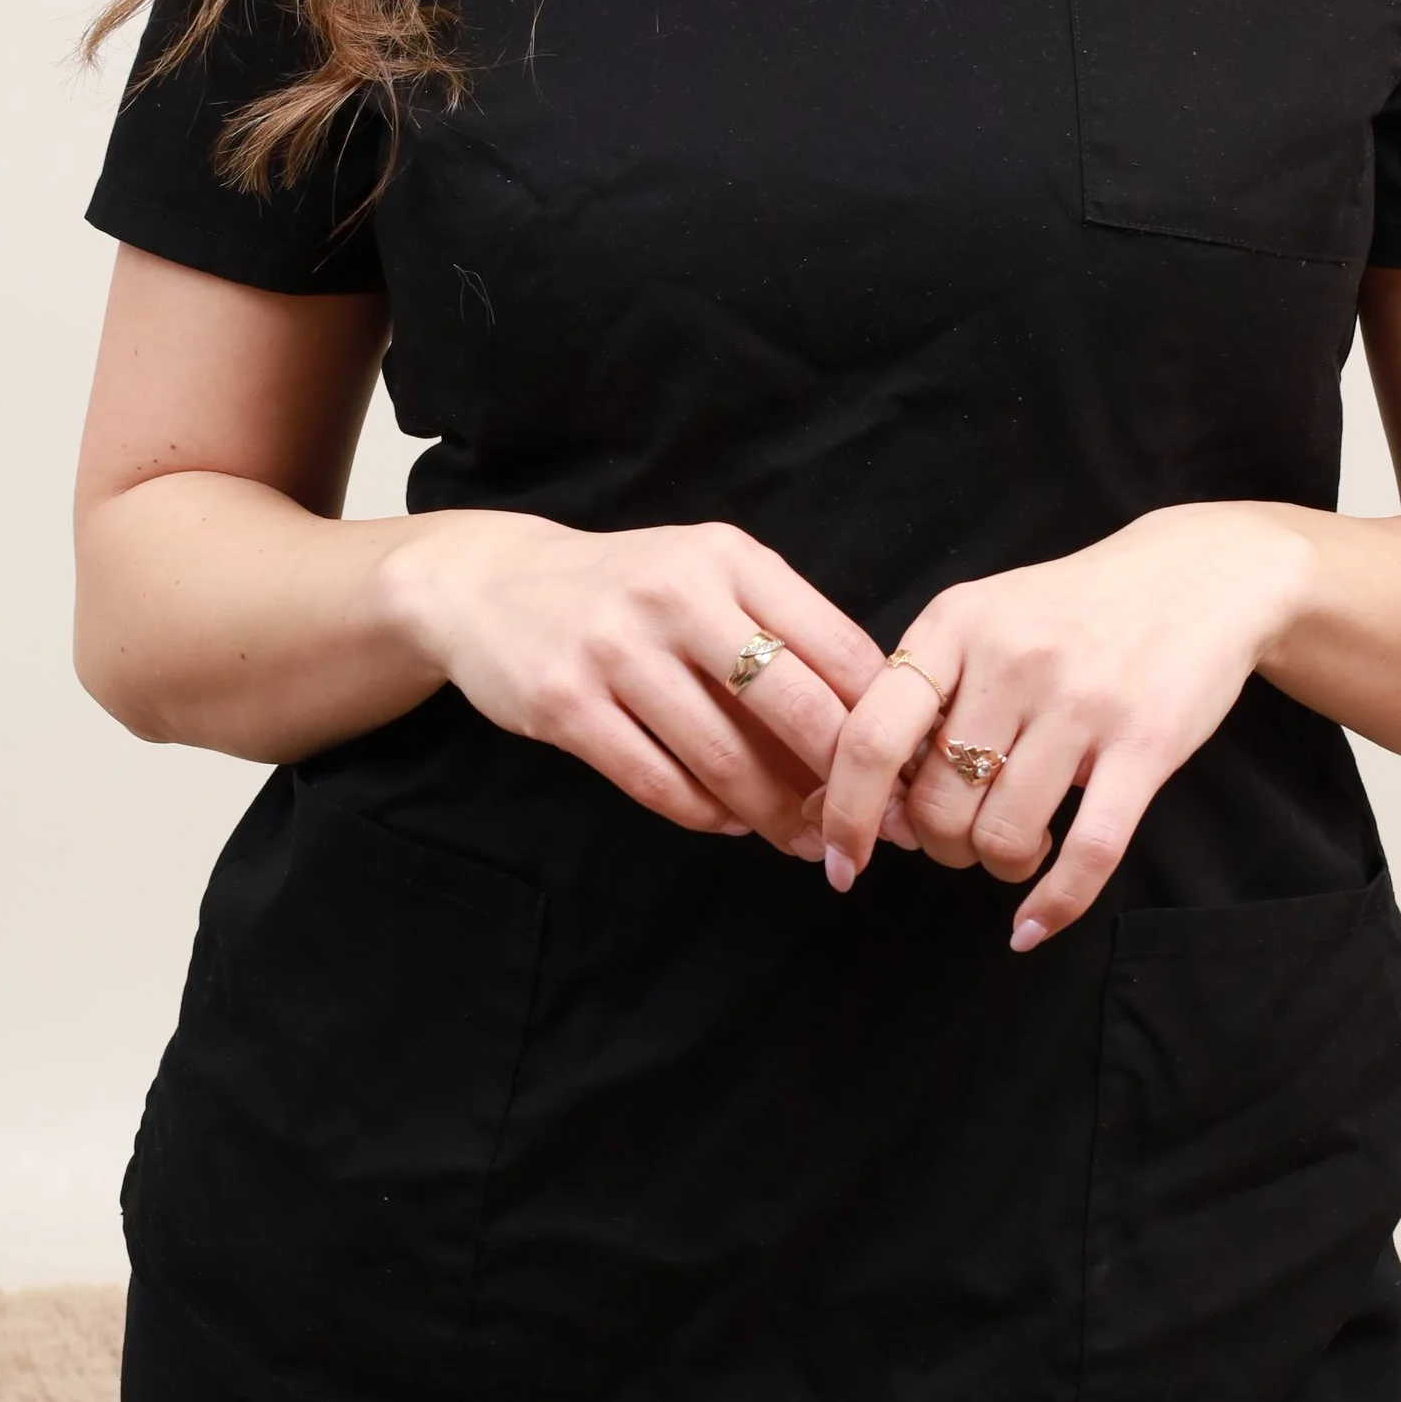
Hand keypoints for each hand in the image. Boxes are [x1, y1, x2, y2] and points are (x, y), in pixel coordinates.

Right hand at [381, 510, 884, 850]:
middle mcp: (677, 595)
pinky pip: (659, 784)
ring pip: (726, 760)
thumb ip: (782, 634)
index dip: (885, 722)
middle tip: (871, 830)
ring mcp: (615, 650)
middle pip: (794, 707)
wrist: (489, 585)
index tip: (911, 775)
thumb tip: (875, 728)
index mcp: (730, 557)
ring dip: (776, 817)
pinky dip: (706, 816)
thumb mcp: (707, 579)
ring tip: (806, 843)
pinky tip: (729, 824)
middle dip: (845, 783)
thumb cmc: (627, 592)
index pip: (838, 647)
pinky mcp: (565, 705)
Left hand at [816, 505, 1320, 945]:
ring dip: (999, 865)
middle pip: (935, 804)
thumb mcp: (985, 616)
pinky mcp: (1146, 741)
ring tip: (1020, 842)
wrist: (1200, 575)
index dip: (846, 814)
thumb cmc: (1074, 610)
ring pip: (1002, 835)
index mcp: (955, 625)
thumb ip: (929, 690)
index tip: (841, 862)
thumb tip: (874, 797)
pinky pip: (1088, 851)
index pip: (870, 737)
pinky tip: (1033, 925)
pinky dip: (1053, 905)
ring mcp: (1081, 700)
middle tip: (967, 834)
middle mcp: (1012, 659)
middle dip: (941, 844)